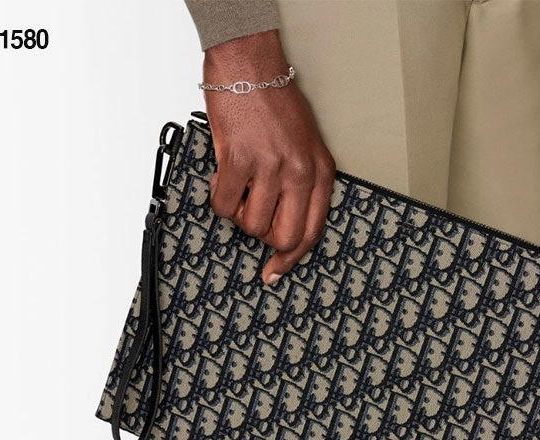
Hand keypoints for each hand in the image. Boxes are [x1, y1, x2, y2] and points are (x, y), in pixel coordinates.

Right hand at [202, 30, 335, 285]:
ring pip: (252, 225)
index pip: (312, 232)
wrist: (250, 67)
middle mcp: (300, 172)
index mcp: (320, 171)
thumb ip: (303, 184)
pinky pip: (223, 206)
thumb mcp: (307, 145)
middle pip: (284, 237)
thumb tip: (285, 226)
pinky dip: (219, 200)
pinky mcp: (239, 160)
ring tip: (240, 188)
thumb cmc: (276, 104)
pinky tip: (225, 178)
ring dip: (240, 215)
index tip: (276, 271)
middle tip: (253, 221)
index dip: (293, 259)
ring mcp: (270, 167)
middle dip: (264, 239)